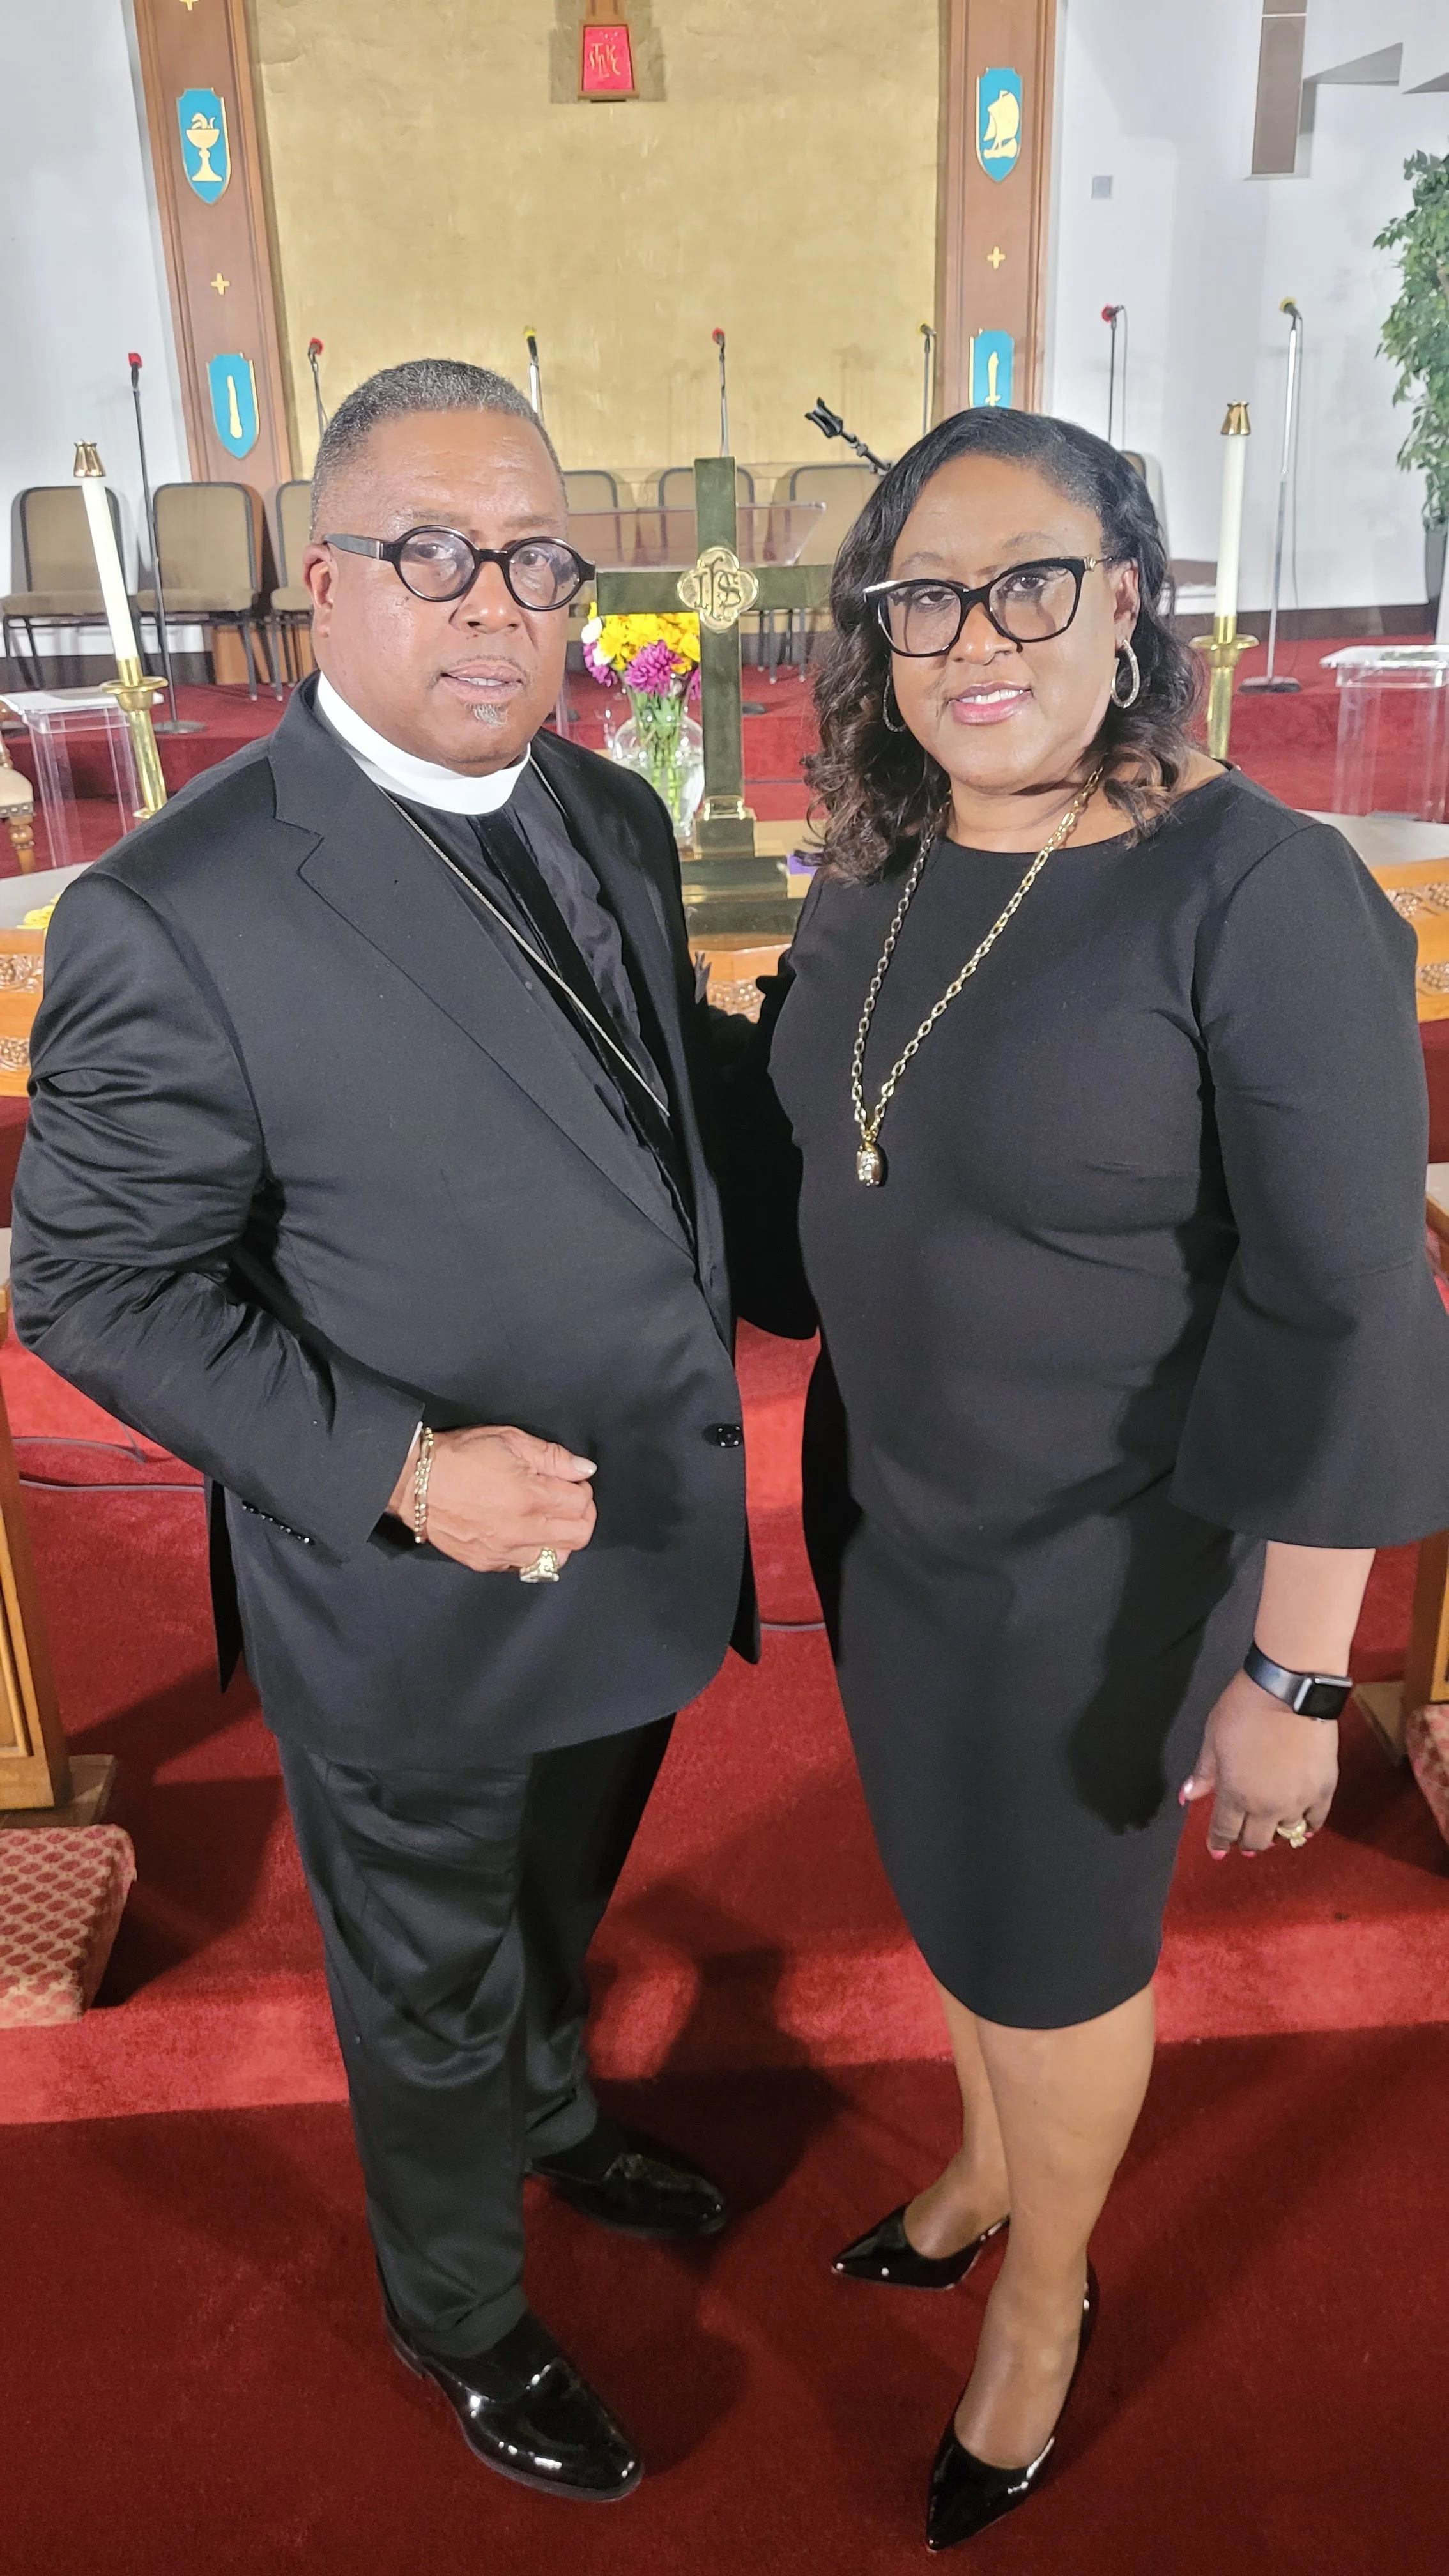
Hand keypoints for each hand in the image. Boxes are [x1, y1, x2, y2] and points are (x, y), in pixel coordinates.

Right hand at [389, 1426, 595, 1573]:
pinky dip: (532, 1551)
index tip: (571, 1481)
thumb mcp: (509, 1440)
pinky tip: (521, 1531)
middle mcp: (521, 1530)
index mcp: (530, 1496)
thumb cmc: (459, 1455)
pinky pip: (525, 1565)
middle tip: (565, 1499)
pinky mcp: (486, 1563)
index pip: (581, 1504)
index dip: (581, 1489)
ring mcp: (503, 1551)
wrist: (413, 1482)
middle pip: (578, 1536)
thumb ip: (552, 1457)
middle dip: (581, 1515)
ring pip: (557, 1558)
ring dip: (560, 1538)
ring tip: (545, 1518)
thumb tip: (584, 1470)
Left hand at [1181, 1671, 1338, 1857]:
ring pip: (1287, 1835)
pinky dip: (1308, 1827)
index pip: (1225, 1830)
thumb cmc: (1245, 1709)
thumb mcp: (1213, 1738)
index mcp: (1236, 1794)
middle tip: (1242, 1840)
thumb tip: (1187, 1797)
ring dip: (1276, 1836)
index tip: (1216, 1850)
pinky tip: (1303, 1827)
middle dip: (1245, 1843)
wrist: (1290, 1689)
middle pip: (1256, 1840)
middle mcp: (1267, 1806)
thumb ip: (1204, 1773)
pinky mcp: (1324, 1789)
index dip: (1219, 1842)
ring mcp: (1299, 1801)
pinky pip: (1316, 1820)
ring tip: (1271, 1832)